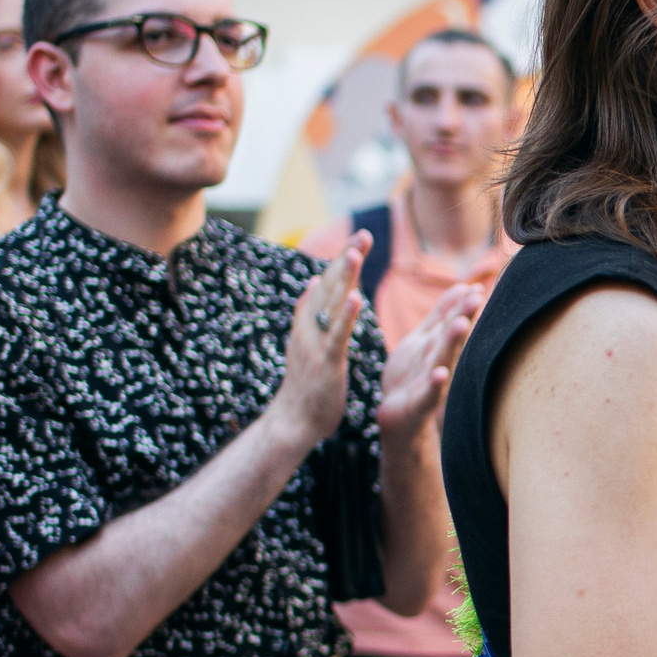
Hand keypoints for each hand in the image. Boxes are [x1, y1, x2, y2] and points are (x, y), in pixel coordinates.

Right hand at [271, 234, 365, 448]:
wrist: (293, 421)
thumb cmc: (306, 383)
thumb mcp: (308, 342)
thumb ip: (310, 312)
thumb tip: (315, 282)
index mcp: (308, 322)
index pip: (327, 285)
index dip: (342, 261)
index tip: (358, 237)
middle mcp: (309, 327)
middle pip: (330, 287)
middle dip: (347, 260)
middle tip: (364, 235)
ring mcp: (315, 343)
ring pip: (332, 305)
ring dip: (344, 277)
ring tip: (356, 252)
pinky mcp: (326, 362)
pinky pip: (337, 334)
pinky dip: (347, 315)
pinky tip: (356, 296)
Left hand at [378, 280, 481, 436]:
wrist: (398, 417)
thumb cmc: (413, 375)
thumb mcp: (426, 339)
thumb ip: (442, 314)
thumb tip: (464, 286)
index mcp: (437, 345)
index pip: (451, 320)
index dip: (461, 304)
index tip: (476, 288)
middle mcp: (437, 361)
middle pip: (450, 337)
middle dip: (462, 317)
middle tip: (476, 298)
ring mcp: (429, 382)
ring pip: (442, 359)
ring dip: (452, 343)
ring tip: (461, 324)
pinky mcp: (418, 404)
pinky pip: (428, 394)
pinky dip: (435, 385)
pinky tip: (441, 374)